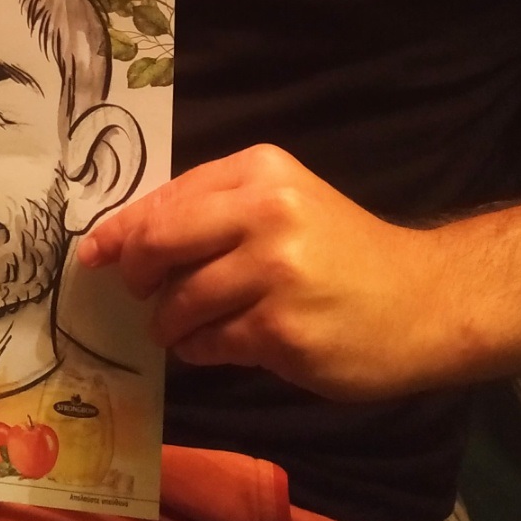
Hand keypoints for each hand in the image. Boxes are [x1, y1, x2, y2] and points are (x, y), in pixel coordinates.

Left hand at [78, 146, 440, 400]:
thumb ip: (212, 211)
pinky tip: (215, 345)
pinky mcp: (282, 332)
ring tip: (183, 327)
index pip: (167, 198)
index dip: (122, 230)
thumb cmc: (343, 253)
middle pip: (161, 243)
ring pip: (180, 301)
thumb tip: (122, 241)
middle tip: (140, 293)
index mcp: (261, 171)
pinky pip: (209, 343)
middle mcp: (267, 213)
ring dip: (168, 322)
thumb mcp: (284, 205)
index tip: (96, 254)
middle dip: (137, 274)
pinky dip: (199, 349)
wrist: (424, 300)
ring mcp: (276, 274)